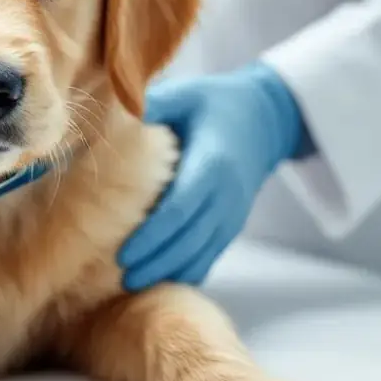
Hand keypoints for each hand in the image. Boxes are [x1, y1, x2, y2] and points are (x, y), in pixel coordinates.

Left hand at [118, 63, 307, 290]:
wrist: (265, 118)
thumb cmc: (214, 104)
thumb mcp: (186, 95)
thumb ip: (154, 105)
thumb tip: (115, 111)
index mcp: (211, 163)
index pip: (181, 209)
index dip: (153, 235)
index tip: (123, 253)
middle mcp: (226, 195)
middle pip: (189, 239)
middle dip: (155, 262)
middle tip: (120, 277)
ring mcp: (232, 213)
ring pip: (201, 253)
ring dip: (169, 271)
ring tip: (131, 284)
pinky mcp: (232, 223)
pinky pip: (211, 254)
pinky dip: (187, 269)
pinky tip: (159, 278)